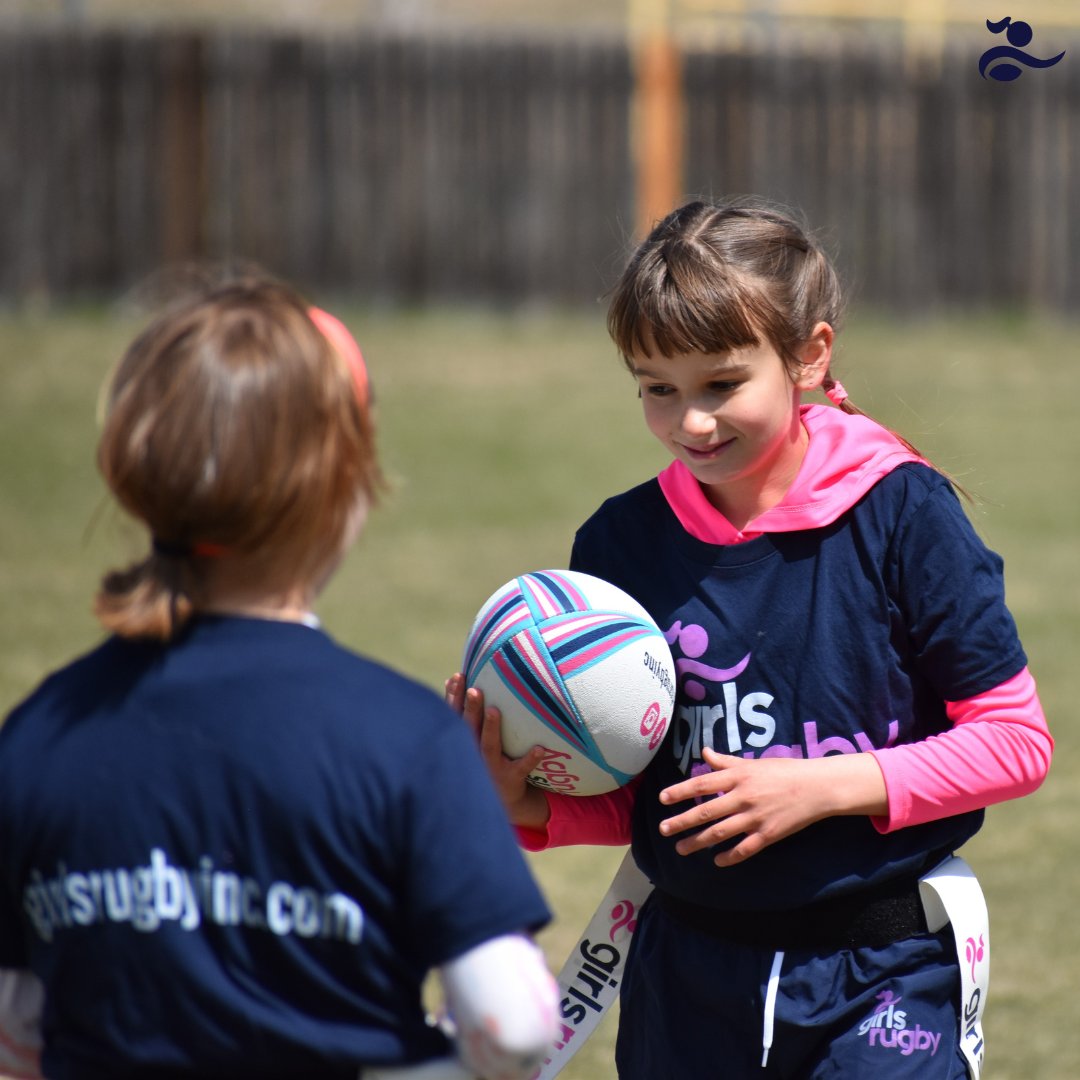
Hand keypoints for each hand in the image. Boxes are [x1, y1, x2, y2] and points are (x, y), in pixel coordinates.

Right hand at [444, 674, 549, 828]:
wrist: (499, 801)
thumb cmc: (483, 759)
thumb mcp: (468, 740)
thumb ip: (461, 713)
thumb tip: (452, 679)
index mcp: (463, 741)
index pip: (455, 717)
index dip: (454, 697)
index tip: (457, 676)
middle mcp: (474, 754)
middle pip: (469, 728)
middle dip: (470, 709)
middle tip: (473, 689)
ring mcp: (492, 768)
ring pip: (490, 747)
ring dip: (491, 728)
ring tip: (494, 710)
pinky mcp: (511, 779)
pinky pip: (521, 768)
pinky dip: (530, 759)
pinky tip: (540, 748)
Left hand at [658, 747, 887, 866]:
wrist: (817, 787)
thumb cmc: (783, 771)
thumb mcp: (752, 763)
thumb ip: (725, 761)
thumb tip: (703, 752)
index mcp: (739, 776)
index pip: (702, 784)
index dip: (681, 791)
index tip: (663, 799)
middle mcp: (743, 797)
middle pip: (706, 812)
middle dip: (682, 822)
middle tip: (663, 829)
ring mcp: (756, 817)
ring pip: (720, 833)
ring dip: (698, 842)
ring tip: (681, 849)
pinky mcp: (769, 834)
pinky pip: (745, 849)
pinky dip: (729, 857)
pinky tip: (716, 861)